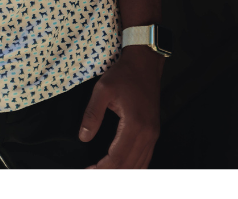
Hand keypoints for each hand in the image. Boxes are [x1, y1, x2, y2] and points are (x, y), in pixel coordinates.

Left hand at [80, 47, 163, 167]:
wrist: (146, 63)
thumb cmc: (125, 74)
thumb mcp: (102, 89)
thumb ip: (92, 114)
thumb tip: (84, 136)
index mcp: (135, 124)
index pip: (117, 158)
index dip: (101, 169)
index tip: (87, 170)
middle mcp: (148, 132)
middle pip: (129, 165)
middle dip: (109, 173)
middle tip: (91, 174)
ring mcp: (153, 133)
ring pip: (139, 164)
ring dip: (121, 172)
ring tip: (103, 172)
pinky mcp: (153, 131)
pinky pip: (146, 157)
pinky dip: (133, 167)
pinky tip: (121, 167)